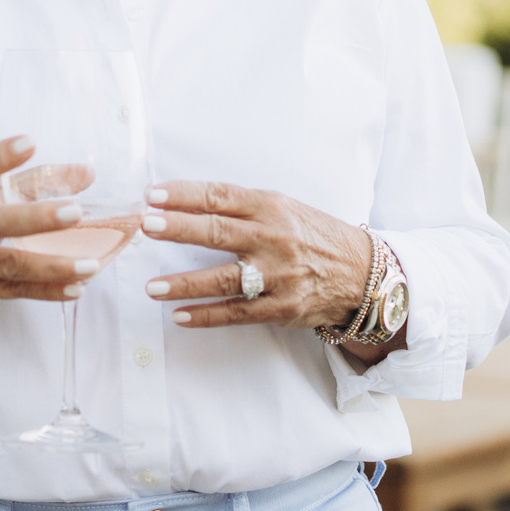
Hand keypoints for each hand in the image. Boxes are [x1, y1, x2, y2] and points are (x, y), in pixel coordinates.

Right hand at [0, 135, 113, 323]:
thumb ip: (32, 182)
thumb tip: (86, 175)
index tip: (29, 142)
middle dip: (36, 218)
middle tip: (74, 211)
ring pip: (10, 264)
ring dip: (53, 266)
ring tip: (90, 265)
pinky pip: (14, 291)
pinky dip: (47, 291)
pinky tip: (76, 288)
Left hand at [141, 180, 379, 334]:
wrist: (362, 272)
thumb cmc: (310, 235)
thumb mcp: (281, 208)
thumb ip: (238, 207)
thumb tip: (180, 203)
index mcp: (269, 208)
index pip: (220, 196)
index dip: (184, 194)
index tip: (152, 195)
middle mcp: (273, 239)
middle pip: (219, 232)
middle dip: (179, 229)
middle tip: (146, 226)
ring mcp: (278, 276)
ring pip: (225, 279)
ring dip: (185, 284)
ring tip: (152, 287)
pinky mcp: (282, 307)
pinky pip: (238, 313)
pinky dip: (207, 316)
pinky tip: (179, 315)